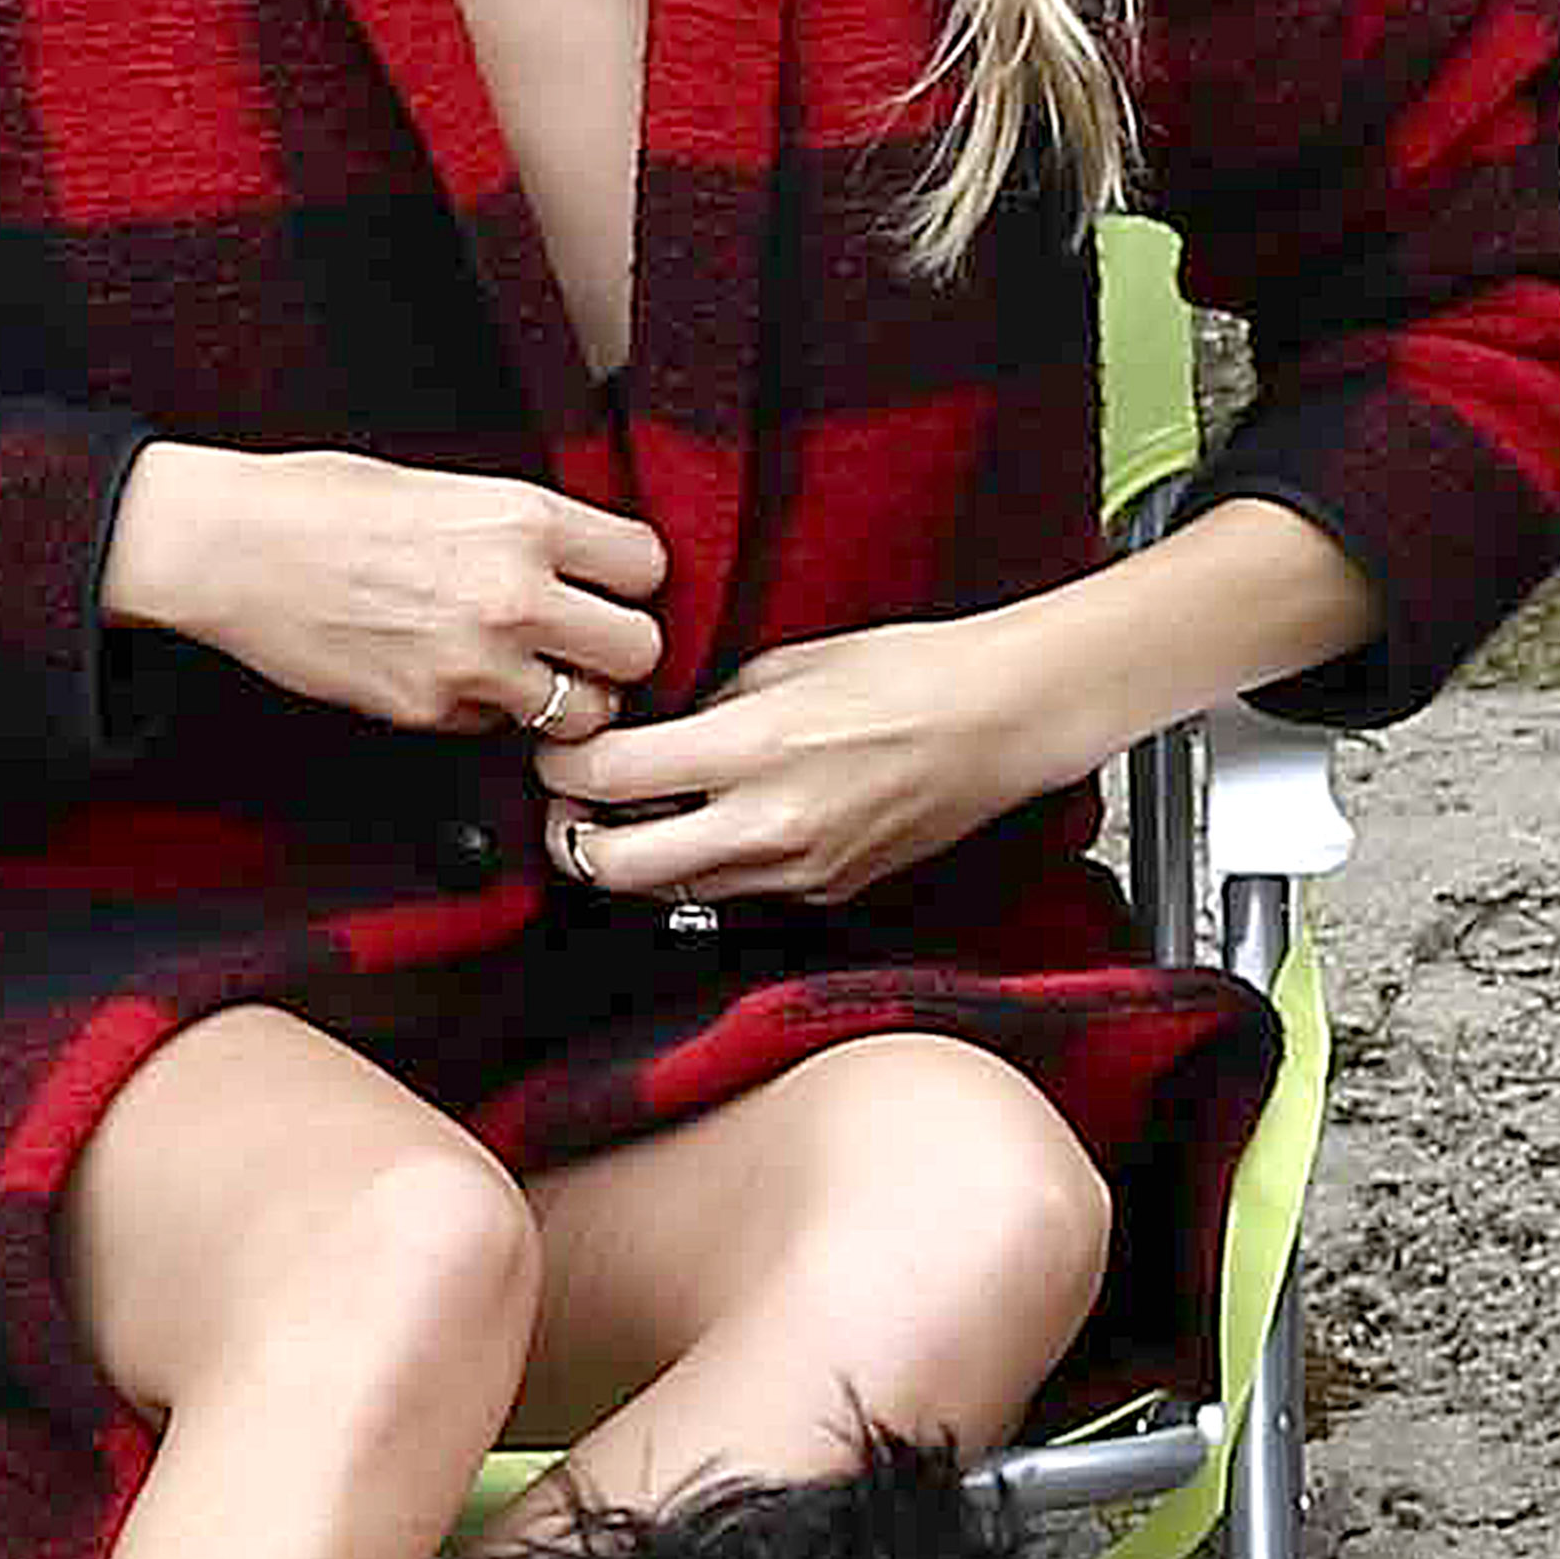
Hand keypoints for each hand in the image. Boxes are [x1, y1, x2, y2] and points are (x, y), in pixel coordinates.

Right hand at [103, 441, 663, 736]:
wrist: (232, 548)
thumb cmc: (324, 503)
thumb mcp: (449, 486)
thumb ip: (526, 529)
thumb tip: (586, 566)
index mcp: (523, 518)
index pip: (648, 566)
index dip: (632, 582)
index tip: (610, 588)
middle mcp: (514, 592)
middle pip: (639, 650)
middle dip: (615, 651)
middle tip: (583, 644)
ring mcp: (474, 661)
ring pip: (585, 711)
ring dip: (566, 699)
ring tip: (527, 673)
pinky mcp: (431, 710)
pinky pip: (499, 727)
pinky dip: (487, 711)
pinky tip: (449, 674)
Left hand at [542, 614, 1079, 909]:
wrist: (1003, 723)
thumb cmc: (907, 672)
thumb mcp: (784, 663)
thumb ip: (702, 705)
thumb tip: (643, 730)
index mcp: (752, 749)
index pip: (606, 775)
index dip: (560, 761)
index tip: (557, 745)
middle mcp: (766, 826)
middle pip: (612, 866)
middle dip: (572, 833)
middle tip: (571, 797)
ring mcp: (795, 872)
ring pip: (665, 893)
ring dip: (632, 858)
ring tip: (635, 809)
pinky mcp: (821, 894)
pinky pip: (728, 895)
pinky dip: (699, 867)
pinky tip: (709, 824)